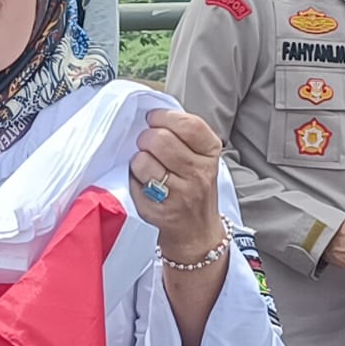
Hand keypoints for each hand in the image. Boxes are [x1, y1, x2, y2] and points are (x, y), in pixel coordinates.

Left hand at [128, 109, 225, 258]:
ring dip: (138, 160)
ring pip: (143, 162)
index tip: (153, 119)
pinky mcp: (160, 212)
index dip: (164, 117)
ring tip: (145, 166)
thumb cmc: (194, 186)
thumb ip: (182, 134)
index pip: (188, 125)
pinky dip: (134, 181)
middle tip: (146, 144)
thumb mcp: (201, 158)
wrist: (197, 231)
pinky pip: (134, 185)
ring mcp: (181, 195)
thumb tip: (151, 114)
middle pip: (161, 140)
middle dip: (146, 138)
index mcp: (210, 154)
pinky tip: (144, 185)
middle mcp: (200, 174)